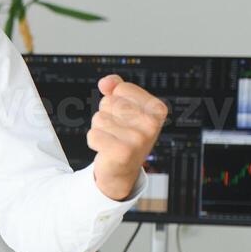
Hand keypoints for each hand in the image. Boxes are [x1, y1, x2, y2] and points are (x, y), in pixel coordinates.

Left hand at [88, 74, 167, 200]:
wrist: (122, 169)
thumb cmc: (124, 133)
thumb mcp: (124, 106)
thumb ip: (116, 87)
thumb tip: (105, 83)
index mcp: (157, 109)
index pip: (121, 88)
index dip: (115, 101)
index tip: (125, 117)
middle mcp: (152, 124)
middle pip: (109, 103)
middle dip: (106, 115)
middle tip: (117, 131)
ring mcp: (138, 139)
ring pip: (99, 118)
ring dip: (100, 129)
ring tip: (112, 140)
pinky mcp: (122, 152)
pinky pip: (93, 134)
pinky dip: (94, 142)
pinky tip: (106, 150)